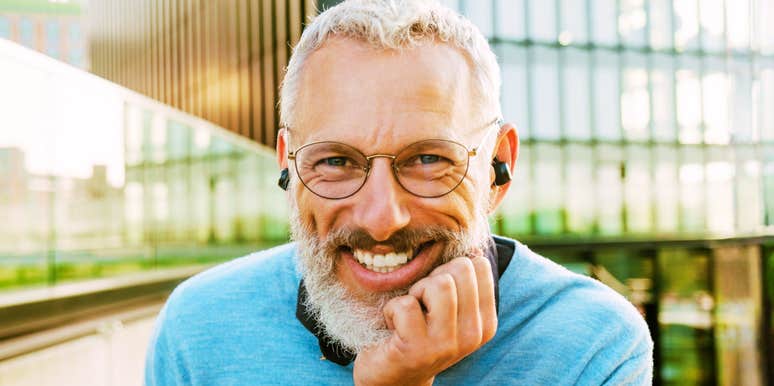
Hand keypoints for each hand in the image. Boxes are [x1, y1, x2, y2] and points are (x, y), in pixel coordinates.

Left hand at [353, 254, 497, 385]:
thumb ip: (461, 281)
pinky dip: (391, 310)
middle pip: (459, 269)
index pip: (477, 265)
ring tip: (409, 315)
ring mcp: (446, 345)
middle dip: (431, 279)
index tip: (436, 297)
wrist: (392, 375)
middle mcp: (472, 335)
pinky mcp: (416, 350)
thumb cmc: (417, 330)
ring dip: (414, 293)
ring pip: (439, 283)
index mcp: (485, 322)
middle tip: (420, 306)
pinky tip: (393, 329)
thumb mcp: (448, 307)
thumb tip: (471, 240)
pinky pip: (405, 305)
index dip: (449, 271)